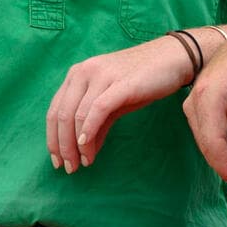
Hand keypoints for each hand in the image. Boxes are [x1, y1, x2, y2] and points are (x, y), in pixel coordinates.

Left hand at [49, 32, 213, 171]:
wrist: (173, 58)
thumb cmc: (142, 80)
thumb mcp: (114, 103)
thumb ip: (97, 125)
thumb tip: (85, 152)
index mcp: (77, 74)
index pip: (54, 110)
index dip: (52, 139)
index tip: (57, 161)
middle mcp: (83, 72)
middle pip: (61, 115)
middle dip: (62, 146)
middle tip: (69, 168)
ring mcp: (101, 75)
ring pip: (76, 115)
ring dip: (76, 145)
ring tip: (82, 163)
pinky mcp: (119, 83)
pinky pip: (97, 110)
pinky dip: (89, 131)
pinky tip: (88, 148)